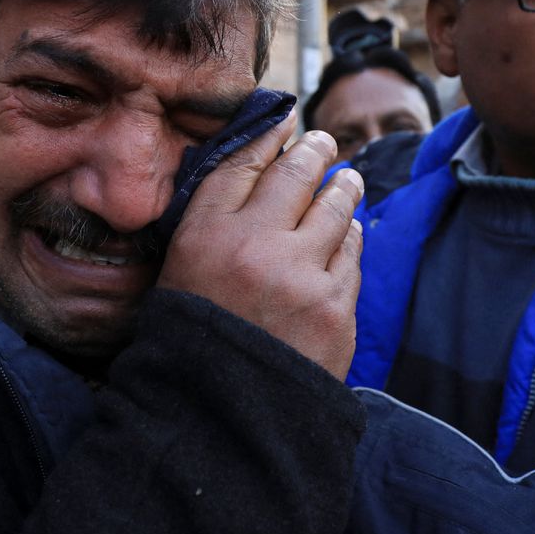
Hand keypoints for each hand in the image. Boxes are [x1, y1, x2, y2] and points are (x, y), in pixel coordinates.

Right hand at [158, 111, 363, 377]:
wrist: (224, 415)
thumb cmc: (197, 336)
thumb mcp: (182, 270)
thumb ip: (213, 219)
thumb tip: (258, 166)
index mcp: (205, 235)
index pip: (244, 162)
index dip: (269, 134)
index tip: (285, 118)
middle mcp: (254, 246)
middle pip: (298, 172)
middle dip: (316, 150)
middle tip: (325, 142)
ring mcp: (301, 275)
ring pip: (336, 206)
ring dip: (344, 187)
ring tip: (348, 180)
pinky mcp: (336, 305)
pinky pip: (352, 251)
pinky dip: (350, 238)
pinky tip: (347, 234)